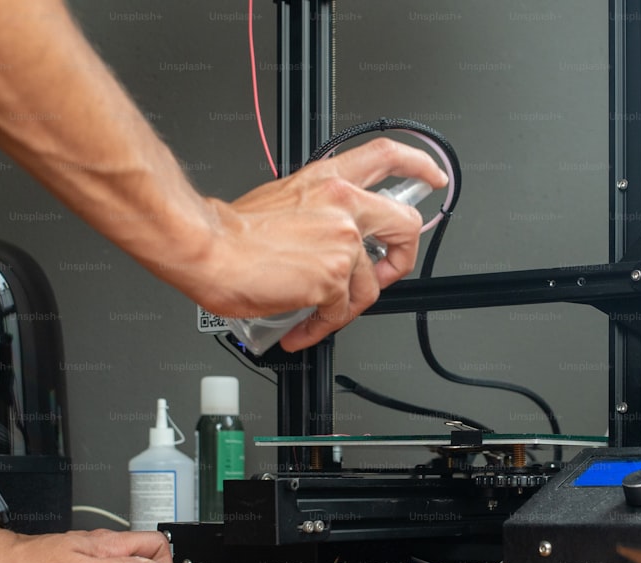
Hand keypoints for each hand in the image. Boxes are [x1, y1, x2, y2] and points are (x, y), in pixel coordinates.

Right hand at [205, 138, 446, 351]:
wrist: (208, 248)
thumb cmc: (233, 230)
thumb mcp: (284, 199)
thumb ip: (318, 211)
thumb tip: (328, 238)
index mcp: (330, 180)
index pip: (387, 156)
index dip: (419, 166)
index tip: (432, 178)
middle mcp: (344, 205)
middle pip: (406, 222)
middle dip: (404, 254)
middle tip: (389, 269)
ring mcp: (343, 242)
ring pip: (372, 283)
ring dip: (347, 305)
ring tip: (320, 313)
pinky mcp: (333, 278)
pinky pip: (341, 312)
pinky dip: (322, 327)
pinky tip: (302, 328)